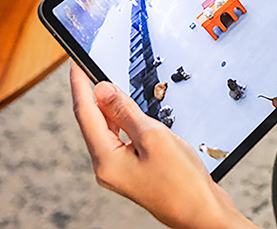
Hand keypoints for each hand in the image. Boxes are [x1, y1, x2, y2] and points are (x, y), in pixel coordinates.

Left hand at [69, 64, 257, 228]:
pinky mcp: (136, 172)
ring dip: (110, 108)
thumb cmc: (182, 184)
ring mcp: (121, 172)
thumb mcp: (153, 137)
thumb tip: (102, 90)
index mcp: (106, 161)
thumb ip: (125, 111)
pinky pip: (122, 141)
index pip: (85, 113)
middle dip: (92, 95)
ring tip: (110, 86)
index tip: (74, 63)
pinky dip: (123, 123)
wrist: (202, 213)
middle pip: (93, 123)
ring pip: (108, 131)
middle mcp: (108, 168)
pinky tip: (131, 113)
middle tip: (91, 68)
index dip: (80, 85)